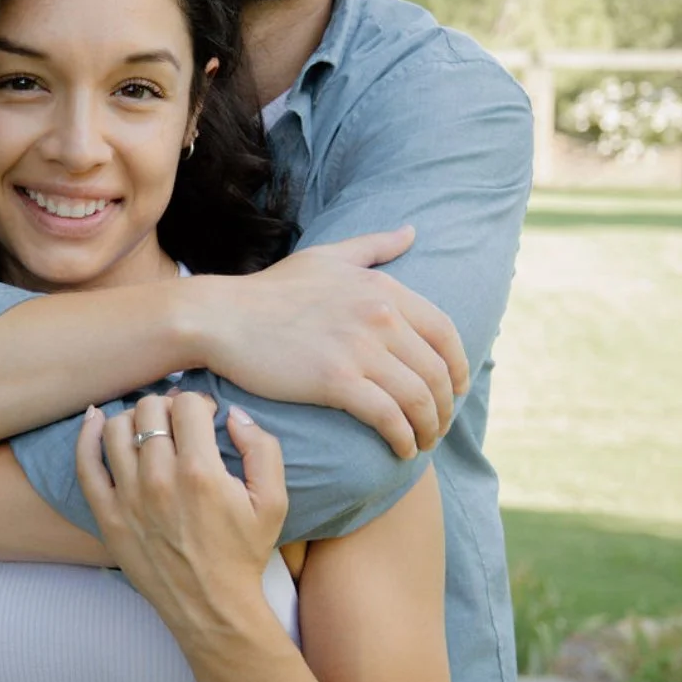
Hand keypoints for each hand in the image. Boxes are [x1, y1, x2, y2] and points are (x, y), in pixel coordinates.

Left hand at [75, 391, 286, 648]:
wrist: (212, 607)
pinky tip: (96, 420)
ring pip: (116, 427)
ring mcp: (127, 499)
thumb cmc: (243, 553)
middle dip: (166, 405)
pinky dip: (87, 435)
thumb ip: (263, 448)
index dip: (198, 401)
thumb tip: (234, 413)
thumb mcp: (273, 501)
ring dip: (133, 417)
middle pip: (149, 410)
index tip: (205, 416)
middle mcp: (159, 481)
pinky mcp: (106, 516)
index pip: (186, 405)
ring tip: (148, 427)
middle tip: (177, 421)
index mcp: (200, 472)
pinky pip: (86, 463)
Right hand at [198, 227, 468, 458]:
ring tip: (422, 443)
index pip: (445, 332)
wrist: (223, 318)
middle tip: (438, 426)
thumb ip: (374, 246)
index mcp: (383, 288)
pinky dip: (403, 438)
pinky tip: (400, 450)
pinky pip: (388, 417)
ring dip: (428, 427)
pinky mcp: (336, 381)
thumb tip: (412, 232)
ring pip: (418, 398)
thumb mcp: (328, 256)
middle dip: (444, 406)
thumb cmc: (272, 290)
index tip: (455, 389)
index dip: (458, 366)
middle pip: (436, 371)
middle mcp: (380, 316)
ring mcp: (359, 349)